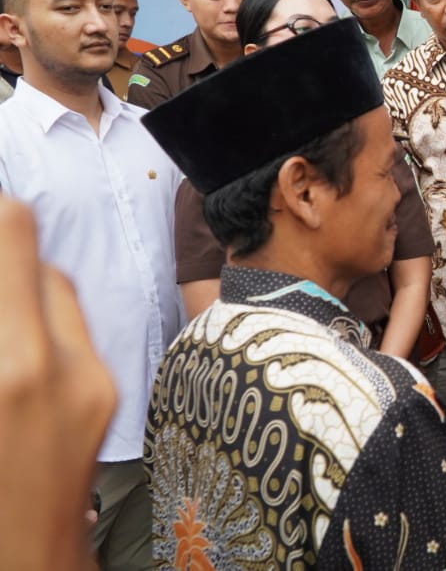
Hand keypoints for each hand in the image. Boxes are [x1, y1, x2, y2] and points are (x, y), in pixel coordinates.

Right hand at [0, 196, 115, 570]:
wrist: (26, 557)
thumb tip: (5, 274)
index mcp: (11, 368)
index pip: (12, 235)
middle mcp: (58, 364)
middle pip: (32, 257)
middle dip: (0, 252)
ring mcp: (91, 376)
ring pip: (57, 288)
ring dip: (19, 287)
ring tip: (4, 310)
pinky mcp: (108, 390)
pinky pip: (74, 327)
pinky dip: (41, 323)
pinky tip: (16, 351)